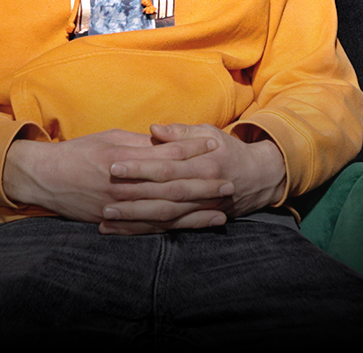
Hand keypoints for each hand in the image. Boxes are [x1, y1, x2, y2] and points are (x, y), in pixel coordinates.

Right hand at [2, 128, 232, 231]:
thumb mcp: (108, 138)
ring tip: (221, 209)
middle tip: (228, 181)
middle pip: (171, 186)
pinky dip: (175, 228)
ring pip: (165, 212)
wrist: (45, 178)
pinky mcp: (116, 223)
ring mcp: (120, 208)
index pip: (165, 154)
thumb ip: (138, 143)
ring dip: (196, 211)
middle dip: (202, 184)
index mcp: (123, 159)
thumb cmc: (78, 152)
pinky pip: (150, 228)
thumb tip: (166, 142)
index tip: (213, 143)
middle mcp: (124, 186)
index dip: (191, 148)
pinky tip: (193, 226)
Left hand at [99, 123, 286, 234]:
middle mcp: (202, 190)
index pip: (166, 167)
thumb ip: (180, 133)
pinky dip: (143, 231)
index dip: (140, 167)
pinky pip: (166, 229)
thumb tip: (153, 130)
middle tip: (103, 196)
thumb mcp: (209, 134)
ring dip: (133, 219)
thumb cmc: (227, 150)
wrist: (259, 177)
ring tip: (105, 217)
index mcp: (202, 164)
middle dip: (131, 197)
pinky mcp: (196, 221)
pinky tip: (119, 232)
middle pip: (162, 195)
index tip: (113, 165)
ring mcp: (200, 209)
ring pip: (163, 217)